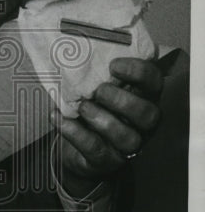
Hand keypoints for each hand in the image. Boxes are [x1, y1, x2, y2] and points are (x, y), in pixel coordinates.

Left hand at [51, 56, 162, 198]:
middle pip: (149, 114)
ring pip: (128, 137)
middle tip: (99, 91)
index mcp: (142, 98)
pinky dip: (75, 133)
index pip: (154, 82)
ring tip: (83, 107)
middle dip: (123, 101)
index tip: (114, 65)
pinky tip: (59, 118)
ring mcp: (126, 145)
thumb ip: (94, 74)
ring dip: (103, 119)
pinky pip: (96, 149)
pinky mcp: (106, 160)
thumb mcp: (95, 88)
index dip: (139, 72)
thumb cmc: (90, 107)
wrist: (75, 144)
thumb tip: (72, 51)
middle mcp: (141, 124)